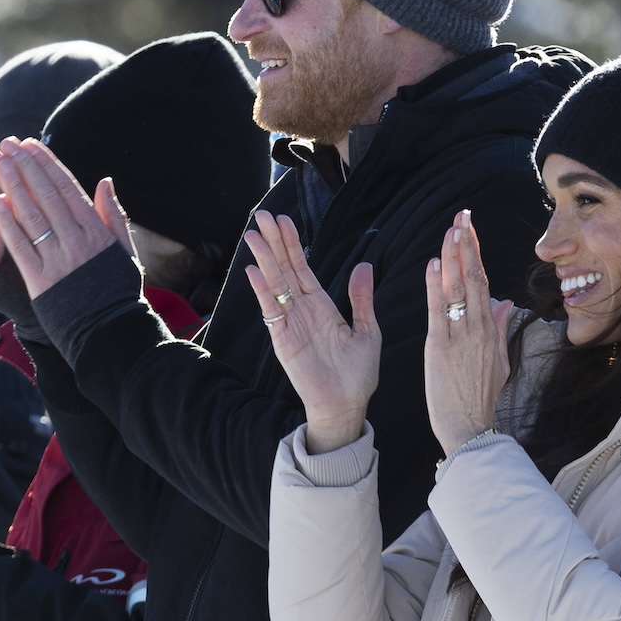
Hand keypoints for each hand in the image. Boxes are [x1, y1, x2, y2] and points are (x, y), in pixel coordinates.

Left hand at [0, 138, 133, 298]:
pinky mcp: (40, 280)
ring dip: (15, 186)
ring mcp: (57, 260)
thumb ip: (113, 215)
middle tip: (10, 145)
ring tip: (1, 163)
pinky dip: (9, 224)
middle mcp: (77, 241)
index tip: (32, 145)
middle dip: (27, 167)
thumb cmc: (118, 289)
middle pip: (47, 196)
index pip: (68, 189)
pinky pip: (21, 246)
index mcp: (97, 232)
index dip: (48, 165)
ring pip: (32, 215)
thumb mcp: (125, 250)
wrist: (109, 329)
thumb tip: (105, 181)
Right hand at [243, 210, 380, 453]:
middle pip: (284, 269)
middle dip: (274, 242)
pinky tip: (254, 270)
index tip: (284, 220)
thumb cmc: (358, 374)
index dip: (293, 243)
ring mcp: (290, 324)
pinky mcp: (283, 340)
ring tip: (253, 234)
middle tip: (262, 215)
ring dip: (264, 259)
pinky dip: (262, 291)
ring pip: (275, 284)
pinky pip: (271, 311)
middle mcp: (303, 310)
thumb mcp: (367, 330)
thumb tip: (364, 265)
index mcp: (322, 306)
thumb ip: (361, 299)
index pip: (303, 267)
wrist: (347, 405)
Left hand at [424, 210, 512, 456]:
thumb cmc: (480, 397)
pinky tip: (434, 264)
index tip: (470, 228)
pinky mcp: (440, 347)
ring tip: (451, 229)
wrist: (470, 428)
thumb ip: (499, 329)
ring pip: (457, 289)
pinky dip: (435, 286)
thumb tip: (503, 302)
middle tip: (462, 216)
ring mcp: (460, 336)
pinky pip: (438, 311)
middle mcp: (477, 328)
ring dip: (453, 257)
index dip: (476, 253)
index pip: (482, 282)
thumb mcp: (499, 361)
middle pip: (472, 278)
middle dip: (466, 244)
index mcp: (489, 329)